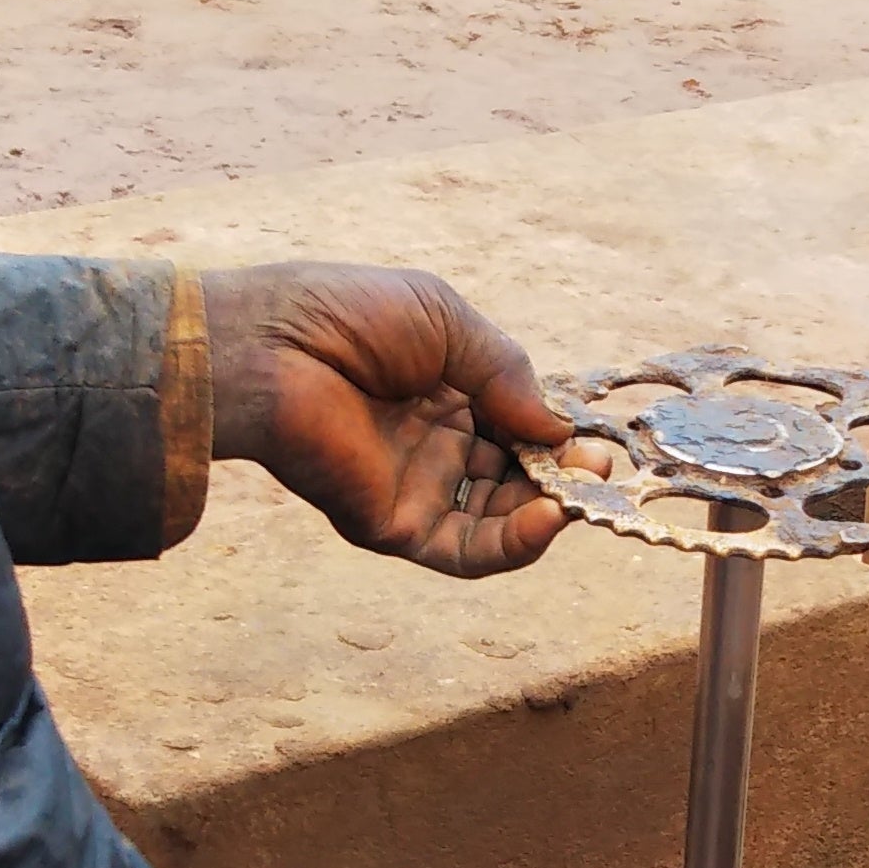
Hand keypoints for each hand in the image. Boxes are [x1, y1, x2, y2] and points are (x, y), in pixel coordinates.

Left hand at [202, 263, 589, 577]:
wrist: (272, 346)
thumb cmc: (348, 316)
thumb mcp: (447, 322)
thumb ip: (507, 373)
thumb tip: (561, 429)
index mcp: (446, 389)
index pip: (519, 425)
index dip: (557, 434)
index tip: (592, 436)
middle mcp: (435, 443)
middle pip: (517, 476)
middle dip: (562, 474)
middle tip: (596, 469)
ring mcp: (416, 487)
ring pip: (500, 520)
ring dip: (546, 510)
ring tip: (576, 491)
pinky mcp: (393, 525)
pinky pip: (465, 550)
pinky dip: (513, 545)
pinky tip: (545, 518)